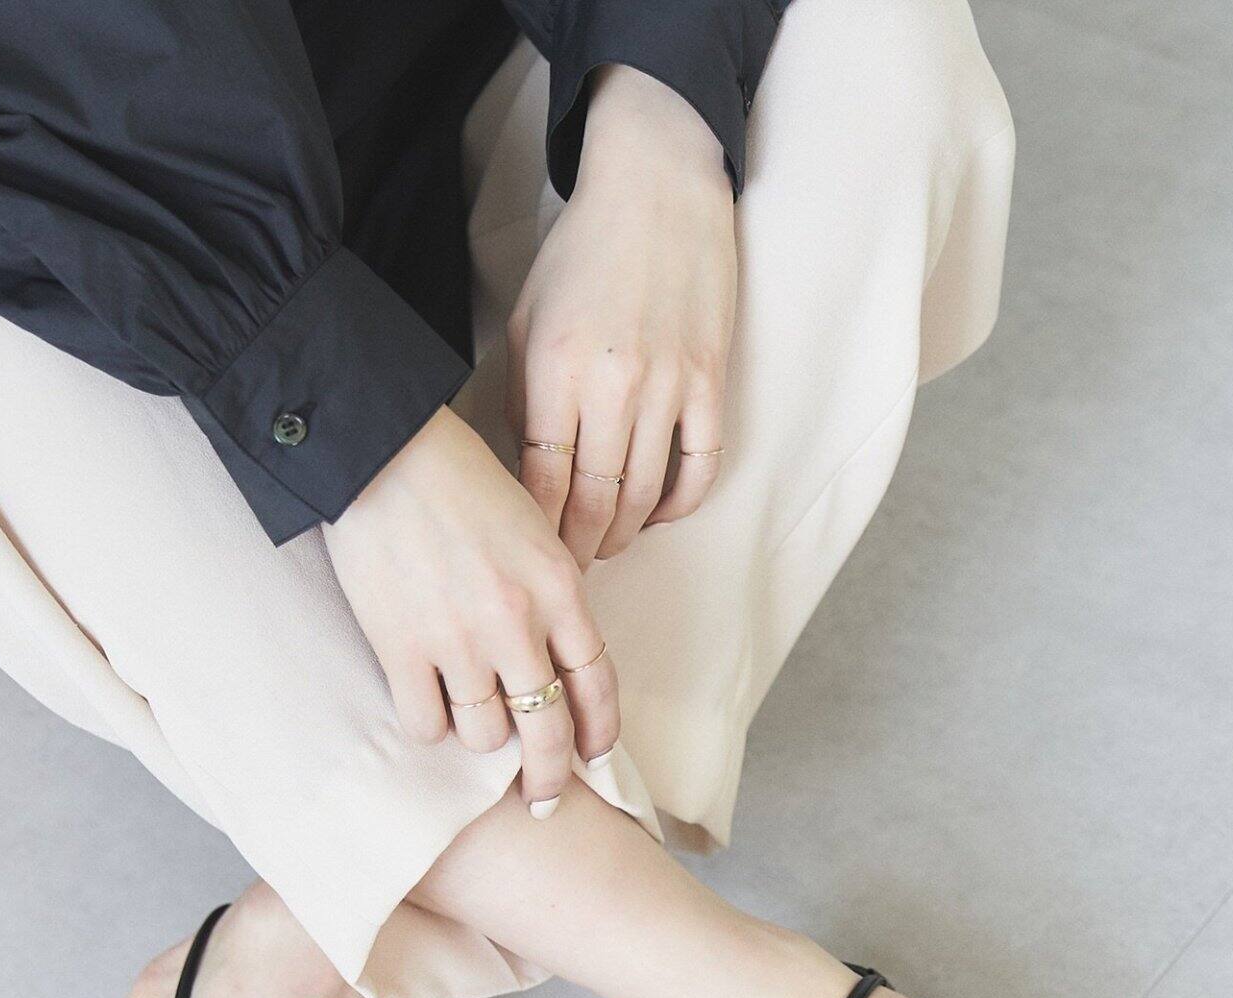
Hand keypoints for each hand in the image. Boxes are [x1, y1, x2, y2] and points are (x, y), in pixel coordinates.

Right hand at [322, 407, 618, 809]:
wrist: (380, 450)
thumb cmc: (458, 480)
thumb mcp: (533, 527)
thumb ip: (551, 593)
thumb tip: (557, 657)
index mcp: (560, 589)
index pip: (597, 683)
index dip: (600, 732)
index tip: (596, 756)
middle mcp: (517, 623)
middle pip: (548, 730)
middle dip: (548, 776)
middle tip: (541, 800)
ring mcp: (459, 641)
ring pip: (484, 736)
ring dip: (478, 737)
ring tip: (466, 715)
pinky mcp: (401, 649)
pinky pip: (426, 725)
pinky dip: (429, 724)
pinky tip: (424, 704)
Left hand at [507, 65, 737, 569]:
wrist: (658, 191)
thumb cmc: (582, 256)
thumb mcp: (526, 321)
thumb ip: (522, 399)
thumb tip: (524, 473)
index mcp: (557, 369)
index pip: (543, 482)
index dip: (538, 532)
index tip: (531, 555)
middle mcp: (613, 385)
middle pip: (594, 502)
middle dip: (578, 549)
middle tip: (568, 571)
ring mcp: (668, 387)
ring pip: (644, 495)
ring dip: (622, 534)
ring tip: (605, 546)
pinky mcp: (710, 383)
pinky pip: (700, 469)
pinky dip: (678, 505)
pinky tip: (657, 514)